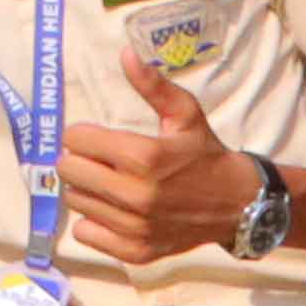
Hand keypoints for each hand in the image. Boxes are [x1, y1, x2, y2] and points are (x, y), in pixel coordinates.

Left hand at [52, 53, 261, 272]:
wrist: (237, 204)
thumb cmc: (205, 154)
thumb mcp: (184, 114)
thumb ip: (153, 86)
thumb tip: (125, 54)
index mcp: (144, 156)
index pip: (76, 140)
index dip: (83, 135)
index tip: (97, 138)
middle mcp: (135, 194)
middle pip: (68, 172)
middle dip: (79, 161)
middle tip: (99, 160)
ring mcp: (134, 228)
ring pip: (76, 202)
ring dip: (87, 190)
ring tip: (110, 184)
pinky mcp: (135, 251)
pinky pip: (85, 233)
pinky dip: (94, 222)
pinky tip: (114, 211)